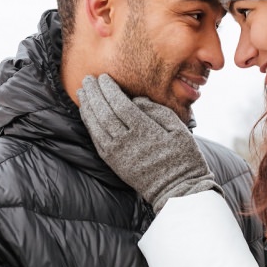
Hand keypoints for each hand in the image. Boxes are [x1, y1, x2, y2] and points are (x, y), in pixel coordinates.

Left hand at [77, 74, 221, 211]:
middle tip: (87, 79)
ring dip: (88, 107)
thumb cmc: (183, 156)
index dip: (109, 90)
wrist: (177, 189)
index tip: (104, 77)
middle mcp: (128, 142)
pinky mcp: (114, 162)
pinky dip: (89, 124)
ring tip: (83, 91)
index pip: (120, 105)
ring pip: (97, 126)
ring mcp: (118, 154)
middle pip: (104, 113)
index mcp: (146, 132)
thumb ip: (157, 111)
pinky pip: (96, 140)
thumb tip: (136, 99)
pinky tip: (86, 113)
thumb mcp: (179, 129)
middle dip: (94, 94)